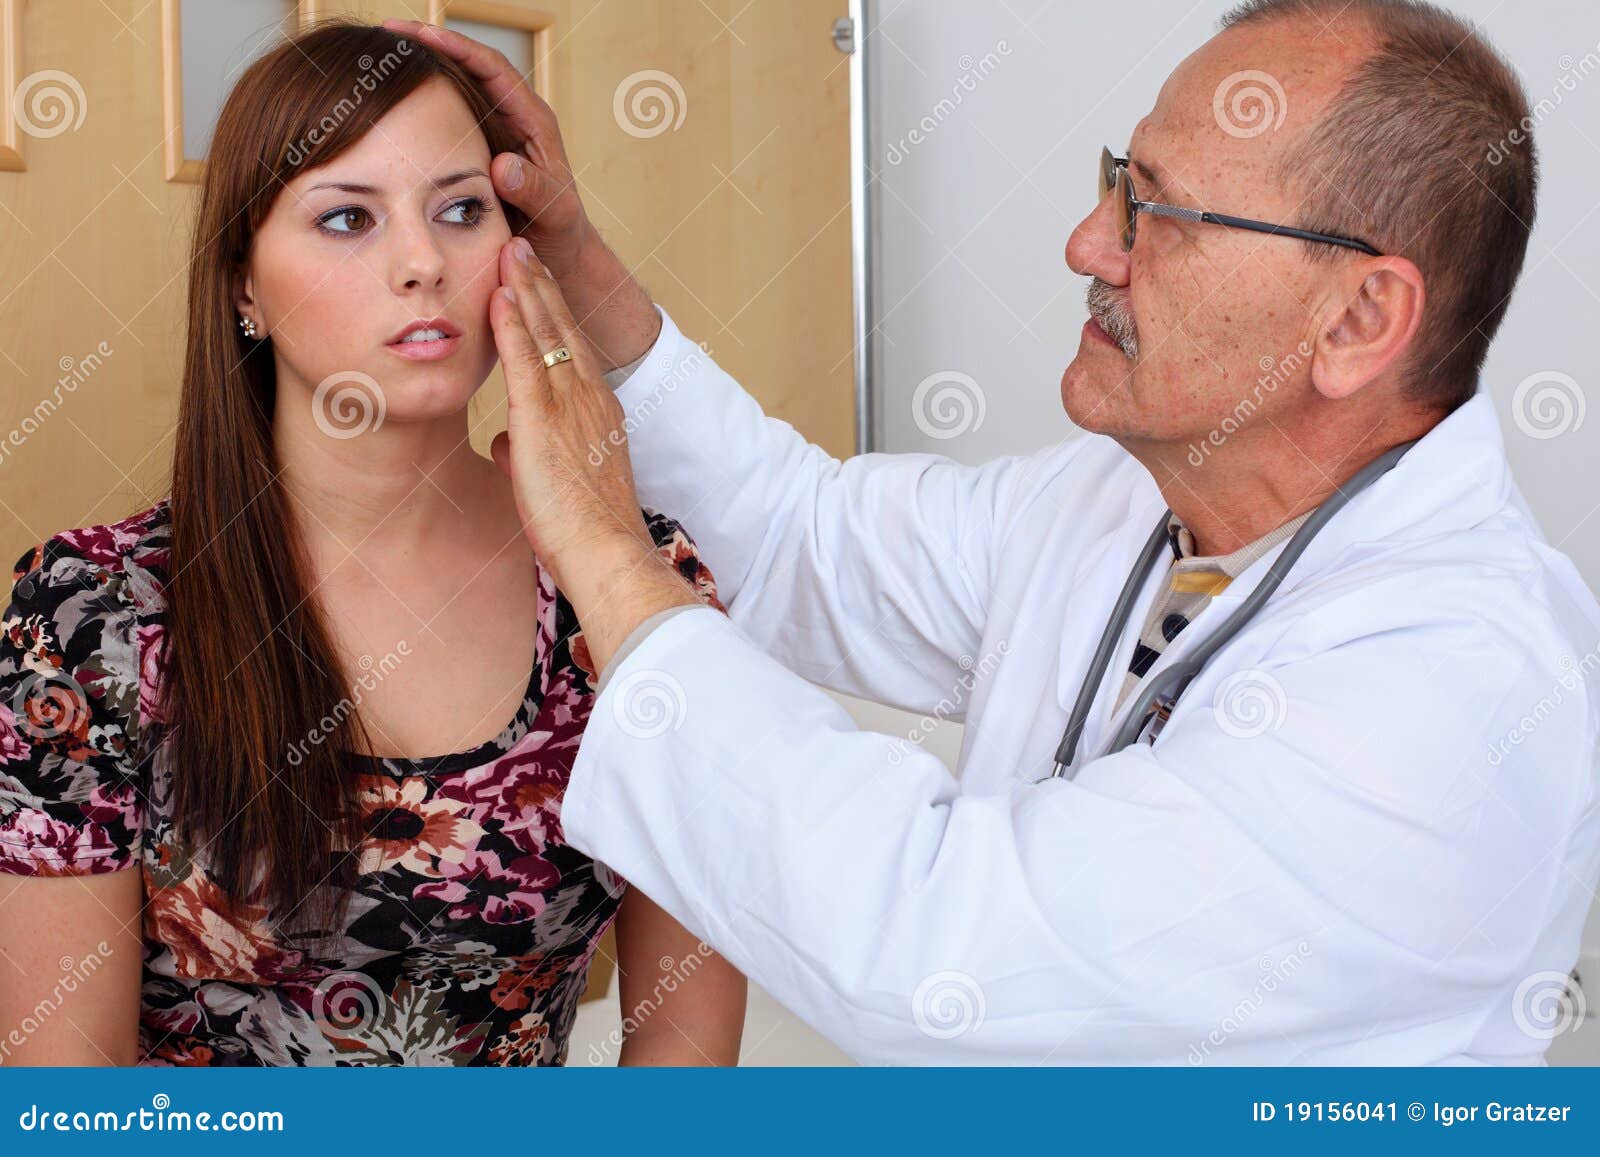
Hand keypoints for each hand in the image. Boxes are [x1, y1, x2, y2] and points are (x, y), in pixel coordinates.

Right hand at [381, 18, 660, 369]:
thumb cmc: (561, 229)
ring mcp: (493, 128)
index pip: (492, 68)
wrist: (559, 248)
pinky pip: (447, 114)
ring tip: (379, 54)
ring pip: (454, 85)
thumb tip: (503, 166)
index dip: (457, 47)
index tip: (420, 34)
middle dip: (428, 43)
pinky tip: (389, 102)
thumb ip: (533, 188)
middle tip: (385, 31)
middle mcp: (511, 114)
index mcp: (531, 119)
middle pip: (467, 64)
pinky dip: (421, 103)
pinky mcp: (478, 144)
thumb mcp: (553, 211)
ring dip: (420, 68)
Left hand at [488, 237, 697, 673]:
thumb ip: (527, 456)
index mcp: (596, 415)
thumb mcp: (552, 485)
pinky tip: (500, 294)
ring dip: (527, 288)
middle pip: (562, 329)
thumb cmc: (584, 535)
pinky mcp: (545, 421)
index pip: (570, 351)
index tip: (536, 282)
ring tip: (510, 247)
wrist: (607, 555)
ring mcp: (570, 407)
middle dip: (541, 284)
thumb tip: (505, 446)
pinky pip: (526, 360)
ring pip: (546, 334)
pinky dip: (513, 323)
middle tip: (523, 244)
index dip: (552, 314)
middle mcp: (589, 400)